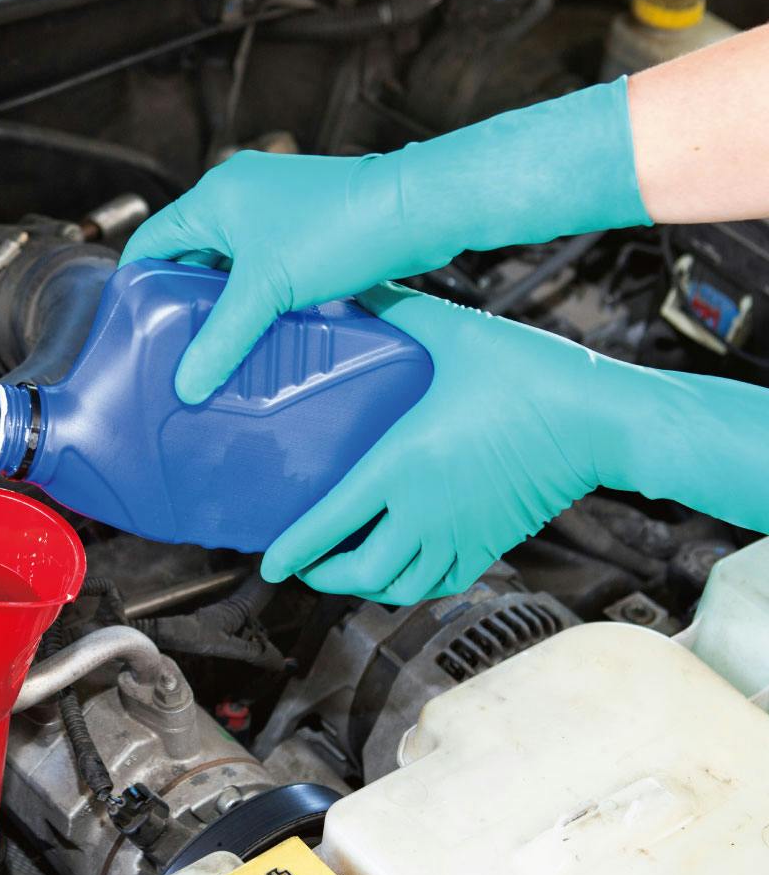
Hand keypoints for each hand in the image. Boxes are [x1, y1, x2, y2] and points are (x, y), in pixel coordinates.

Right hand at [121, 78, 649, 404]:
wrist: (415, 212)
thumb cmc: (344, 227)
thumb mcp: (269, 290)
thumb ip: (223, 338)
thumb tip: (189, 382)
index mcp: (216, 197)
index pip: (152, 241)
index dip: (137, 282)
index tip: (132, 324)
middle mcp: (241, 198)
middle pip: (190, 258)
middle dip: (183, 302)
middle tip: (177, 346)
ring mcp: (276, 213)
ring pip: (231, 267)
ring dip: (225, 304)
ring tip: (219, 347)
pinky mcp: (307, 231)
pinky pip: (266, 270)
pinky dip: (259, 299)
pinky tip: (264, 332)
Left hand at [260, 283, 601, 603]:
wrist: (603, 419)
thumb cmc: (532, 376)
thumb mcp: (456, 333)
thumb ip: (400, 311)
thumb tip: (361, 287)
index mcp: (403, 464)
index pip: (331, 522)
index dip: (295, 549)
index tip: (269, 563)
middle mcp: (426, 510)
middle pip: (362, 573)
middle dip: (323, 576)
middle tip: (304, 564)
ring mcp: (461, 532)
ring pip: (402, 588)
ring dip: (367, 587)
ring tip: (349, 570)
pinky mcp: (494, 541)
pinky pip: (445, 581)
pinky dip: (415, 585)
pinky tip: (407, 567)